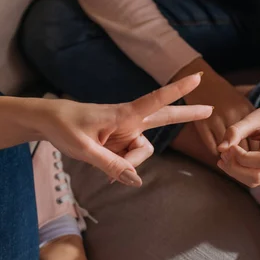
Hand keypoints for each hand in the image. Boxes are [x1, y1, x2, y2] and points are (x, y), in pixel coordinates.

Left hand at [40, 73, 212, 186]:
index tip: (195, 79)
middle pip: (165, 118)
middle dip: (186, 115)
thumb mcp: (84, 150)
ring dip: (130, 163)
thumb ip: (111, 164)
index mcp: (123, 114)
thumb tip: (135, 180)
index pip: (155, 101)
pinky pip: (131, 159)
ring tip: (105, 169)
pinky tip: (109, 173)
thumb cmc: (65, 127)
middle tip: (210, 110)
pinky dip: (123, 167)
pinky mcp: (121, 141)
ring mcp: (126, 132)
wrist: (48, 122)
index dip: (177, 91)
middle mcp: (130, 121)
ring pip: (143, 152)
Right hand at [171, 58, 254, 154]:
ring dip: (228, 157)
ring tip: (230, 162)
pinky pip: (211, 146)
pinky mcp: (202, 124)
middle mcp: (233, 115)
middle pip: (242, 146)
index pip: (256, 139)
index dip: (255, 152)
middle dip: (243, 158)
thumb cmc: (226, 96)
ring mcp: (216, 119)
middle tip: (243, 166)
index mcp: (246, 110)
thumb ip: (250, 123)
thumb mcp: (243, 105)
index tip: (254, 160)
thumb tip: (256, 149)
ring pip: (227, 148)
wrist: (203, 82)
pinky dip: (216, 152)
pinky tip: (219, 153)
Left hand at [216, 99, 259, 187]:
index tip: (230, 146)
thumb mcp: (255, 117)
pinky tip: (229, 162)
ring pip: (254, 181)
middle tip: (223, 154)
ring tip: (223, 158)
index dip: (242, 157)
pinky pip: (253, 179)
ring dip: (235, 173)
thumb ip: (237, 131)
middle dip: (235, 168)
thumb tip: (220, 148)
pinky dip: (238, 173)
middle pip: (257, 176)